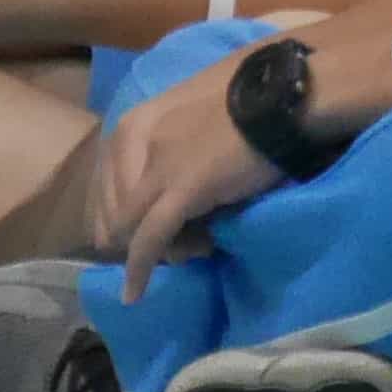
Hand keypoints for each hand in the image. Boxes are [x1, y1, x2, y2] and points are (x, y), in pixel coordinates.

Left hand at [93, 65, 278, 305]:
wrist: (283, 98)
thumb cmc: (251, 104)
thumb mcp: (196, 122)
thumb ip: (175, 147)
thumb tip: (179, 186)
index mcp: (137, 122)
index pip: (107, 183)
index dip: (121, 215)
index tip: (144, 230)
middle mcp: (135, 141)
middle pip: (114, 208)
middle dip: (134, 234)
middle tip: (174, 244)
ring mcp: (157, 166)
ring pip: (131, 227)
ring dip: (150, 249)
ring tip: (186, 254)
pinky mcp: (180, 190)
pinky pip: (149, 239)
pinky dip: (139, 269)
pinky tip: (135, 293)